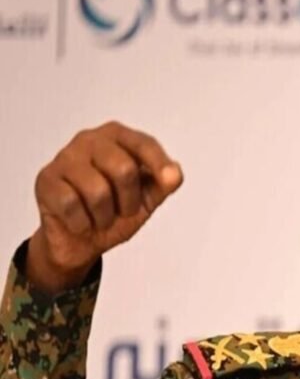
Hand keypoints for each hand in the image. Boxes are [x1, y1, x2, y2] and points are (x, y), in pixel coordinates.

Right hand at [26, 121, 182, 292]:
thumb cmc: (115, 211)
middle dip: (129, 201)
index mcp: (118, 137)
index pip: (143, 144)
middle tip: (122, 210)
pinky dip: (83, 223)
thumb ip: (163, 185)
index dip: (159, 163)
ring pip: (97, 191)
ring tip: (100, 216)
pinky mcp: (46, 180)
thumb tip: (174, 174)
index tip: (169, 180)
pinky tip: (80, 220)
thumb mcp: (147, 199)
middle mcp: (90, 140)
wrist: (81, 241)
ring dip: (105, 216)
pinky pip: (72, 206)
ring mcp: (65, 158)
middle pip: (123, 169)